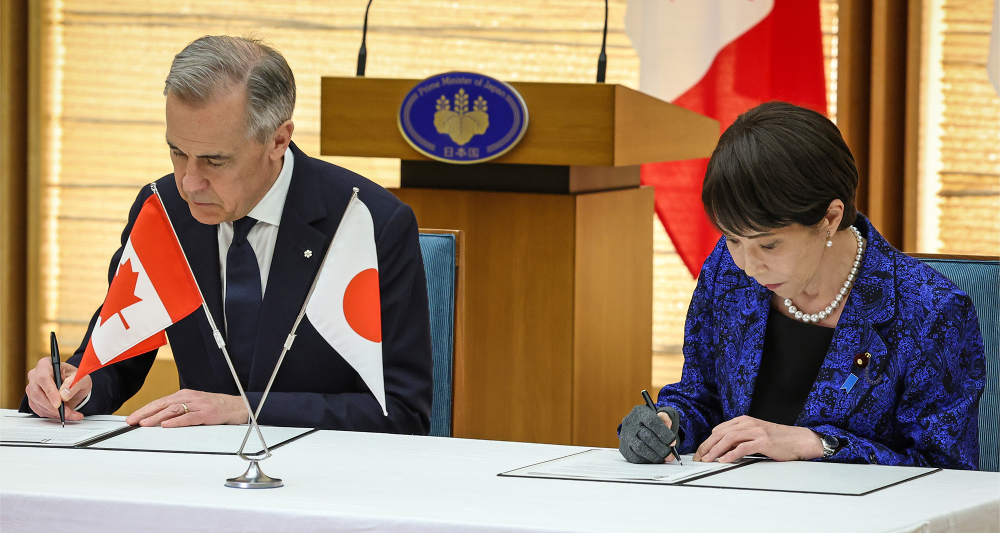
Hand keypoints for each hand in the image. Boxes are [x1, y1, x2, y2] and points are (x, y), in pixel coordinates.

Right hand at [25, 357, 90, 420]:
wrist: (74, 384)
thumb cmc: (76, 377)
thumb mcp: (81, 377)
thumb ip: (74, 384)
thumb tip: (64, 395)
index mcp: (46, 364)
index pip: (43, 378)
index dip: (50, 392)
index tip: (58, 403)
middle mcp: (35, 375)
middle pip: (37, 393)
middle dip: (53, 406)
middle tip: (67, 413)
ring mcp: (32, 388)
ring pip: (37, 404)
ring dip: (54, 412)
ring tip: (71, 414)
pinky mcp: (33, 399)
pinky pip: (38, 410)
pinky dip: (52, 415)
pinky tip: (64, 415)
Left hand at [126, 389, 248, 427]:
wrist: (239, 406)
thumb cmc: (217, 407)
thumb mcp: (196, 405)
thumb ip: (180, 410)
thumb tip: (160, 420)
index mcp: (185, 395)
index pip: (160, 402)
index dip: (145, 410)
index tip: (132, 418)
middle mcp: (190, 398)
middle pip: (163, 404)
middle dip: (145, 413)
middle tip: (132, 421)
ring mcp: (198, 405)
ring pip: (173, 410)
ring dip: (157, 417)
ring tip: (144, 424)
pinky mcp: (207, 414)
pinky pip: (189, 417)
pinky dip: (177, 421)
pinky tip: (166, 425)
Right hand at [619, 405, 679, 463]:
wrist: (643, 430)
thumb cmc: (656, 423)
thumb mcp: (665, 415)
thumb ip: (668, 415)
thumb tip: (666, 420)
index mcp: (640, 411)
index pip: (652, 421)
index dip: (664, 433)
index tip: (672, 442)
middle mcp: (630, 422)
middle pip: (647, 436)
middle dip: (662, 448)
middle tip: (671, 455)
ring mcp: (626, 435)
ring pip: (640, 448)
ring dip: (655, 456)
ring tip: (665, 458)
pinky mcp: (624, 448)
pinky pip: (636, 457)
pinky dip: (648, 460)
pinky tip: (655, 458)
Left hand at [693, 415, 823, 462]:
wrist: (798, 439)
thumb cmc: (778, 439)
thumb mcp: (755, 434)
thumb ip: (740, 437)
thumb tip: (723, 447)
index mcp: (744, 420)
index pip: (719, 430)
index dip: (707, 441)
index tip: (700, 452)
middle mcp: (747, 423)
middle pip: (720, 433)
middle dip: (707, 446)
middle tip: (699, 457)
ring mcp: (755, 431)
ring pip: (728, 439)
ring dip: (715, 450)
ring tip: (708, 460)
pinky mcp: (763, 441)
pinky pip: (742, 447)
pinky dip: (731, 454)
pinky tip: (724, 460)